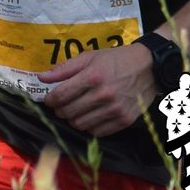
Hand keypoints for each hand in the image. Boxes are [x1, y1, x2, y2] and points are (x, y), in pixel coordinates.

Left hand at [40, 41, 160, 136]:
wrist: (148, 68)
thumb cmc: (116, 60)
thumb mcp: (89, 57)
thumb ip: (64, 68)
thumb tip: (42, 77)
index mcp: (92, 77)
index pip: (61, 95)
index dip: (50, 99)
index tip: (48, 99)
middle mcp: (103, 95)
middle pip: (69, 112)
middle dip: (59, 110)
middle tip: (60, 105)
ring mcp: (115, 110)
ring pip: (81, 124)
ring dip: (72, 119)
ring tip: (74, 111)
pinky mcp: (124, 120)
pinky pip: (98, 132)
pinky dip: (89, 126)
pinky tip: (89, 116)